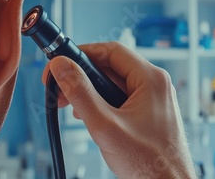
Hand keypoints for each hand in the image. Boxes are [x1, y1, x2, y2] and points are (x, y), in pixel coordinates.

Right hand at [42, 42, 195, 178]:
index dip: (82, 53)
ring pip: (114, 82)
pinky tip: (88, 114)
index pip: (111, 51)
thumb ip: (81, 93)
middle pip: (111, 66)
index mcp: (151, 79)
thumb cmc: (149, 162)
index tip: (61, 63)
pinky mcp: (149, 110)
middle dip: (82, 75)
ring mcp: (153, 97)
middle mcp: (154, 84)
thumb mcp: (105, 126)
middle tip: (60, 87)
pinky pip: (121, 96)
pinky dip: (102, 101)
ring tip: (70, 105)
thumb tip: (62, 67)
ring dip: (90, 90)